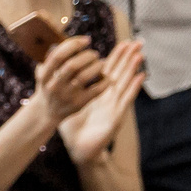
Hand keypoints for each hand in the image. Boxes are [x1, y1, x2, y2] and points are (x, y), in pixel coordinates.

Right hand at [29, 35, 109, 123]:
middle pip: (72, 65)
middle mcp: (54, 86)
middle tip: (94, 54)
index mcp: (44, 76)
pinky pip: (96, 90)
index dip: (73, 44)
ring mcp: (67, 96)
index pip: (58, 56)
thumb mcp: (44, 73)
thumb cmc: (49, 86)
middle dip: (87, 55)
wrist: (47, 112)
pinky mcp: (79, 104)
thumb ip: (51, 57)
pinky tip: (106, 77)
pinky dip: (104, 81)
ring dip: (97, 66)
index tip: (86, 40)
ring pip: (85, 76)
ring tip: (101, 63)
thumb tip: (66, 39)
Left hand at [60, 40, 143, 165]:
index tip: (122, 43)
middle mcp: (108, 97)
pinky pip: (126, 99)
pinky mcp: (116, 115)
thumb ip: (62, 89)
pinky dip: (134, 88)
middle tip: (136, 42)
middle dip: (128, 58)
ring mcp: (113, 105)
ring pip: (125, 83)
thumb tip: (49, 74)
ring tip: (139, 54)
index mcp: (96, 93)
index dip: (115, 57)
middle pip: (120, 73)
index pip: (107, 71)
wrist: (80, 149)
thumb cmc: (74, 129)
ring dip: (133, 69)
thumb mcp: (67, 105)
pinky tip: (141, 77)